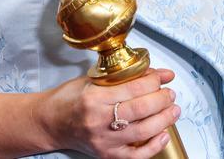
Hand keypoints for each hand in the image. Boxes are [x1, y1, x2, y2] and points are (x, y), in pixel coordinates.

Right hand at [37, 67, 180, 158]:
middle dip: (162, 99)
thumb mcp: (92, 80)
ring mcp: (104, 140)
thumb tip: (153, 73)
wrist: (50, 123)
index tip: (164, 77)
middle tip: (170, 94)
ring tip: (173, 110)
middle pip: (141, 109)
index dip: (154, 81)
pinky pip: (136, 154)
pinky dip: (154, 145)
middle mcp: (99, 120)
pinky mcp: (107, 154)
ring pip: (143, 131)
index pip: (133, 88)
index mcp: (94, 97)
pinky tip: (163, 134)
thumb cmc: (69, 99)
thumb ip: (122, 77)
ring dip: (164, 119)